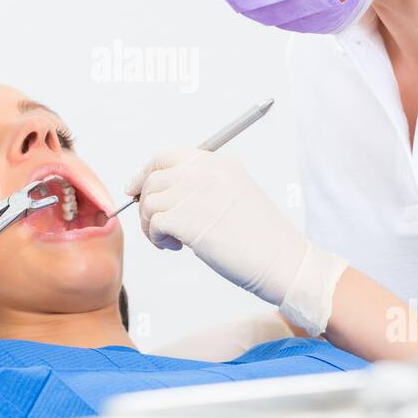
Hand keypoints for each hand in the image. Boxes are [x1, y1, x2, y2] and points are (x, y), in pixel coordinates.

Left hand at [125, 149, 347, 333]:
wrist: (283, 261)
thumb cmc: (260, 236)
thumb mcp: (235, 193)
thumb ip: (203, 185)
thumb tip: (161, 190)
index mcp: (217, 162)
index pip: (166, 156)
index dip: (145, 173)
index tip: (134, 190)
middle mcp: (205, 172)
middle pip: (153, 179)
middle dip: (146, 204)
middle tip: (156, 226)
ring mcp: (195, 194)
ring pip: (149, 203)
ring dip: (152, 225)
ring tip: (171, 241)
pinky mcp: (188, 220)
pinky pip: (154, 224)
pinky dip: (157, 238)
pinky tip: (176, 248)